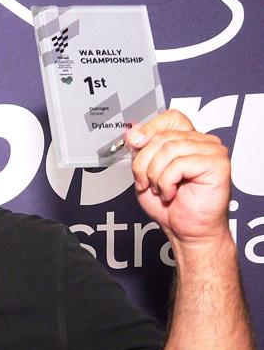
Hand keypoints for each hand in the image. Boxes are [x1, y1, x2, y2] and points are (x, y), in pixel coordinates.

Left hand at [126, 110, 230, 245]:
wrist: (186, 231)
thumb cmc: (171, 206)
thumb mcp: (146, 173)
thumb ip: (141, 151)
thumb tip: (132, 131)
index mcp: (188, 140)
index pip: (171, 118)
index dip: (150, 128)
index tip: (134, 144)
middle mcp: (203, 142)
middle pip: (162, 136)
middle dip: (144, 163)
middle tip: (145, 182)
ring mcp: (213, 151)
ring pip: (168, 149)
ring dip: (155, 175)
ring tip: (160, 190)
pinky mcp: (218, 164)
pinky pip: (179, 164)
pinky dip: (166, 182)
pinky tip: (171, 193)